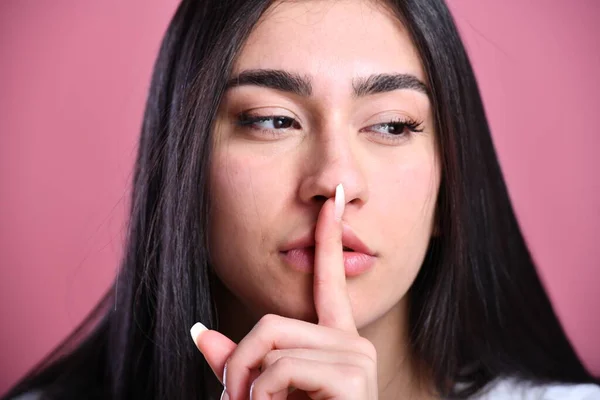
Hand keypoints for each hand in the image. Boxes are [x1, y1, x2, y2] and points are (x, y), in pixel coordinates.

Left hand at [191, 184, 377, 399]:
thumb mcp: (260, 396)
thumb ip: (236, 364)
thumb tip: (199, 331)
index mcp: (334, 342)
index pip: (329, 280)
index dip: (330, 238)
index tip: (336, 199)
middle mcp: (352, 343)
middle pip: (271, 322)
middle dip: (237, 366)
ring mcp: (357, 358)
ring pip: (271, 342)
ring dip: (243, 387)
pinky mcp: (354, 376)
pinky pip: (281, 368)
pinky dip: (260, 397)